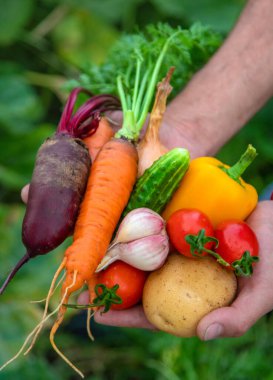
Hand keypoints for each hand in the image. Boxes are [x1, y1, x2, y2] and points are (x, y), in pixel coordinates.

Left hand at [78, 201, 272, 339]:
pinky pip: (154, 229)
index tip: (97, 314)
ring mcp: (179, 251)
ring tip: (88, 255)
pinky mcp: (181, 227)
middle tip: (80, 285)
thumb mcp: (262, 293)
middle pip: (140, 285)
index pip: (155, 314)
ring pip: (142, 256)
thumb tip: (204, 334)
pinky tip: (115, 225)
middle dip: (110, 287)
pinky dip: (136, 228)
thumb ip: (237, 318)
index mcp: (193, 300)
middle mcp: (180, 277)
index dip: (126, 316)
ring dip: (116, 256)